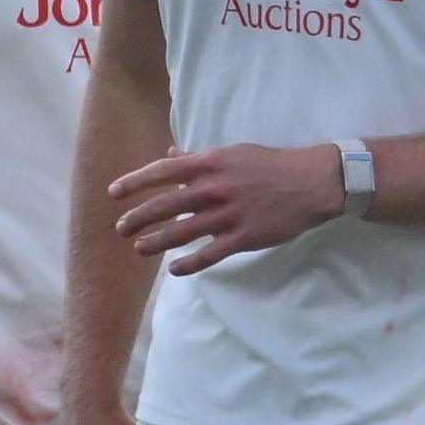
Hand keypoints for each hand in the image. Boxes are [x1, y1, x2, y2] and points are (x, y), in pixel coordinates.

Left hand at [111, 142, 342, 275]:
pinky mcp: (243, 237)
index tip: (114, 193)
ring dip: (157, 242)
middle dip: (138, 217)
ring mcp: (228, 214)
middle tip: (120, 228)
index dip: (134, 182)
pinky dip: (189, 264)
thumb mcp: (232, 153)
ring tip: (139, 249)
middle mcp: (213, 188)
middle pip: (165, 205)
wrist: (310, 182)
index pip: (162, 171)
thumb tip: (170, 154)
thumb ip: (199, 158)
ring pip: (182, 232)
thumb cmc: (269, 164)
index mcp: (209, 163)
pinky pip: (209, 254)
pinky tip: (175, 270)